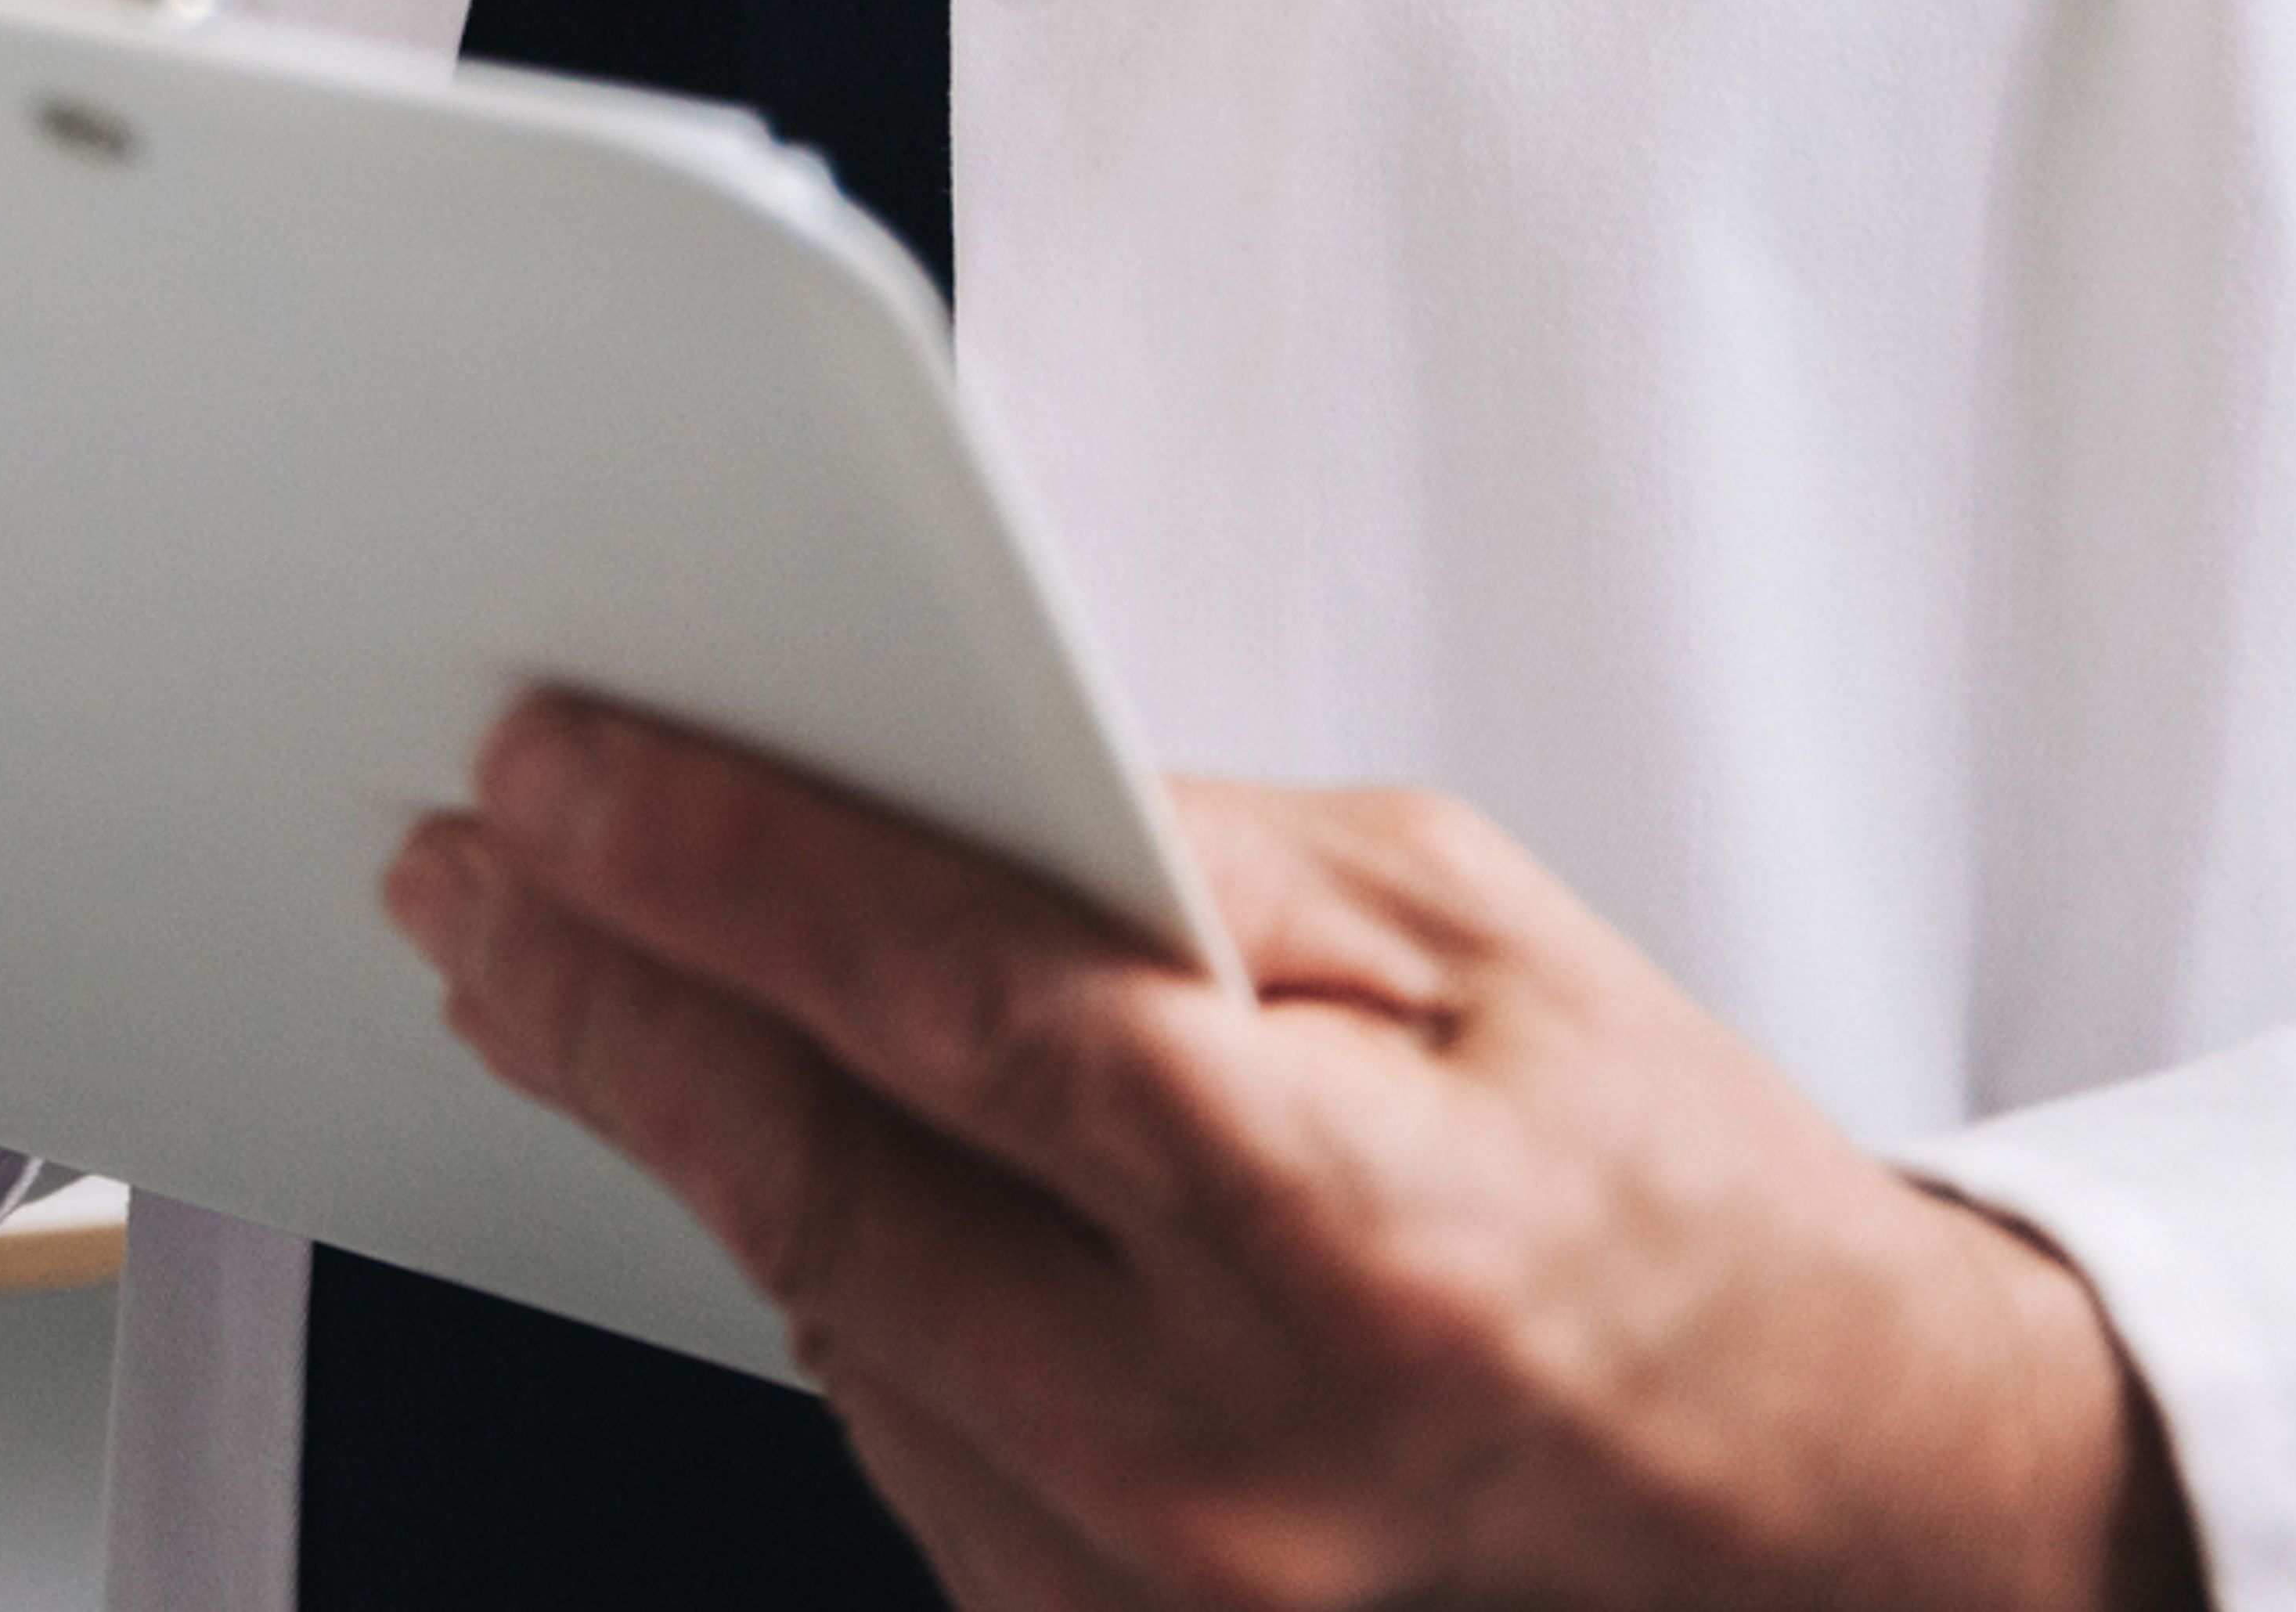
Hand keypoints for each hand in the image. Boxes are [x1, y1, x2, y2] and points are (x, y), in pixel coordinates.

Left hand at [385, 701, 2201, 1609]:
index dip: (712, 866)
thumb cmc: (1662, 1192)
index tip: (554, 767)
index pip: (934, 1003)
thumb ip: (1182, 851)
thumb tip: (933, 775)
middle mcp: (1216, 1449)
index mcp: (1323, 1219)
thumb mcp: (1457, 921)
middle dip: (597, 996)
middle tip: (468, 862)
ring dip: (676, 1133)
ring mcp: (1152, 1596)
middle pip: (809, 1184)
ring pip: (822, 1316)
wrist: (1827, 1501)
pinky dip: (813, 1275)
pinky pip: (894, 1435)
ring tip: (563, 974)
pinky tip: (758, 1148)